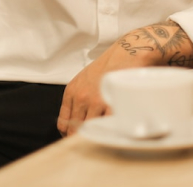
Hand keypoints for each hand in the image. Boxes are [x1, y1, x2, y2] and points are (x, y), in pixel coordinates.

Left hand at [57, 21, 192, 136]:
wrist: (128, 52)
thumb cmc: (109, 65)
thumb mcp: (85, 79)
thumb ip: (78, 99)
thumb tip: (75, 123)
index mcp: (72, 91)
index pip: (64, 123)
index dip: (70, 134)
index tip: (78, 137)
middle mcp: (81, 97)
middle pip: (76, 130)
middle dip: (83, 137)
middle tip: (93, 139)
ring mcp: (96, 101)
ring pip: (92, 130)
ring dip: (98, 134)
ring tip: (105, 134)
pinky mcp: (111, 103)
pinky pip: (107, 126)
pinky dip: (110, 131)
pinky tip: (114, 130)